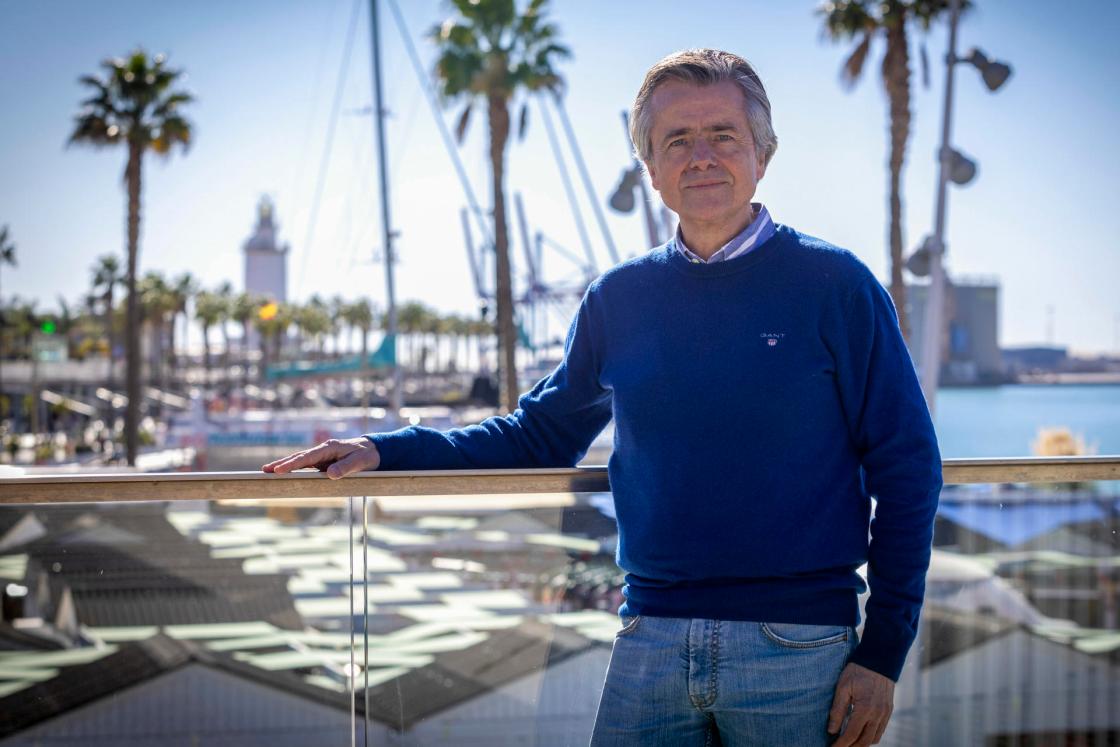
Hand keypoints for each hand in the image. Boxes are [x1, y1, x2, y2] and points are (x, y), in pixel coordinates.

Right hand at [262, 437, 380, 479]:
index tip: (278, 470)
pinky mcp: (323, 462)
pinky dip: (295, 469)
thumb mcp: (360, 463)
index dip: (292, 464)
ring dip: (285, 466)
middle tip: (264, 471)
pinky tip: (285, 474)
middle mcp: (323, 450)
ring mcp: (322, 456)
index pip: (307, 457)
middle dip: (281, 464)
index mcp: (329, 448)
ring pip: (300, 461)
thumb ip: (346, 467)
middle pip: (299, 457)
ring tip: (269, 472)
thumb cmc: (367, 455)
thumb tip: (329, 474)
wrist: (374, 450)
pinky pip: (306, 466)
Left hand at [827, 662, 893, 745]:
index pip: (852, 734)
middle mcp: (878, 714)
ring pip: (874, 738)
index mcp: (865, 709)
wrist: (880, 659)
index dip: (841, 744)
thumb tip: (832, 730)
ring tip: (848, 742)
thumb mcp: (843, 687)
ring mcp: (885, 714)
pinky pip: (880, 730)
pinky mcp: (889, 711)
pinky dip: (870, 736)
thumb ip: (837, 710)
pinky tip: (860, 733)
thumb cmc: (858, 671)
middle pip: (864, 741)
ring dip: (861, 743)